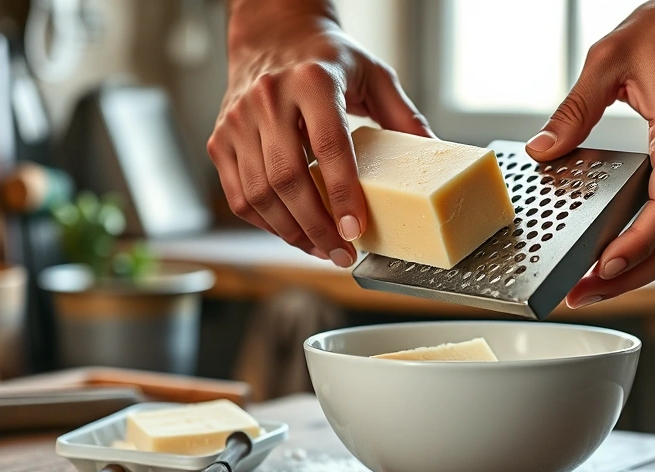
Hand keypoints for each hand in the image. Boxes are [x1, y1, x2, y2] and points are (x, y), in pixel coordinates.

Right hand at [208, 1, 431, 266]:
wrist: (272, 34)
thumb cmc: (326, 58)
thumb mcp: (374, 75)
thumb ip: (404, 116)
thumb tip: (435, 156)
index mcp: (313, 80)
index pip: (329, 145)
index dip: (343, 194)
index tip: (356, 229)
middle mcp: (268, 98)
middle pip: (287, 178)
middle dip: (317, 227)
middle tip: (343, 254)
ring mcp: (238, 120)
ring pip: (259, 193)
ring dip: (292, 232)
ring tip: (322, 250)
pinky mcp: (219, 140)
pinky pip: (238, 195)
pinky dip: (266, 224)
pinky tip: (293, 233)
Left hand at [525, 0, 654, 306]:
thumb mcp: (610, 58)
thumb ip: (575, 110)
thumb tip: (543, 150)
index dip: (633, 249)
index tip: (601, 270)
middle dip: (628, 279)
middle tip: (583, 295)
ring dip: (640, 270)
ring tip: (594, 285)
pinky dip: (653, 249)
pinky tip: (620, 257)